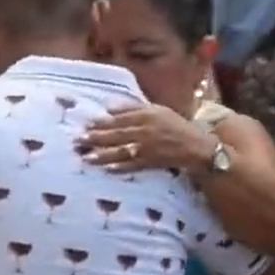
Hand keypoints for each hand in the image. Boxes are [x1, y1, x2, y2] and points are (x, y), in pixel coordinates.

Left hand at [78, 104, 217, 174]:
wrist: (196, 146)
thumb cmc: (175, 125)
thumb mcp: (157, 110)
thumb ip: (133, 108)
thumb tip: (109, 107)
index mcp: (147, 115)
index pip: (119, 118)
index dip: (102, 122)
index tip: (86, 124)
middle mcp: (145, 130)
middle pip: (117, 134)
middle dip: (96, 138)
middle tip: (78, 140)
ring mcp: (148, 148)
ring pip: (121, 151)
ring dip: (103, 154)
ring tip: (86, 157)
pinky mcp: (151, 162)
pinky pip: (132, 165)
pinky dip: (120, 167)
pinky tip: (106, 168)